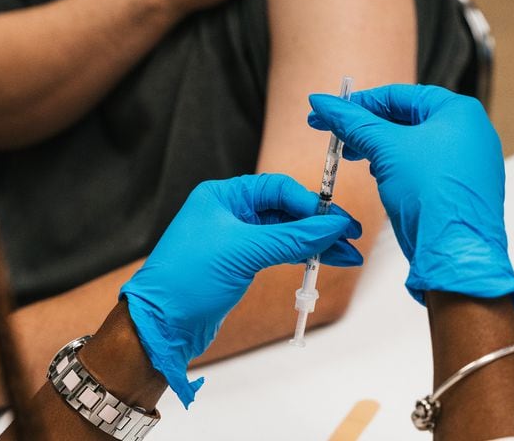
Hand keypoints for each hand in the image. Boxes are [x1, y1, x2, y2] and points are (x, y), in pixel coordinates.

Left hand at [120, 174, 361, 406]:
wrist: (162, 324)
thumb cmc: (188, 280)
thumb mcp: (244, 251)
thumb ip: (291, 237)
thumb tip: (332, 226)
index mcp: (223, 196)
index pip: (278, 189)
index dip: (311, 204)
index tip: (339, 221)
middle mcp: (228, 211)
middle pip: (285, 210)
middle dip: (319, 225)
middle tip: (351, 238)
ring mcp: (235, 238)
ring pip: (285, 233)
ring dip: (315, 243)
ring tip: (348, 255)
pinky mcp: (239, 262)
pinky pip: (278, 252)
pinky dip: (301, 256)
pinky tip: (324, 261)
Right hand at [308, 84, 513, 307]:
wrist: (456, 256)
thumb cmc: (433, 198)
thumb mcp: (384, 150)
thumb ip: (352, 122)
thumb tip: (323, 104)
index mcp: (459, 112)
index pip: (399, 95)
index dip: (359, 103)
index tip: (330, 112)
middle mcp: (470, 133)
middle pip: (406, 119)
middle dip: (367, 128)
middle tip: (337, 138)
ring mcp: (468, 163)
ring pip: (413, 145)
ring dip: (380, 149)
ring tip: (357, 159)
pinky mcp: (461, 189)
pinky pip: (424, 168)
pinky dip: (398, 169)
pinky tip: (381, 180)